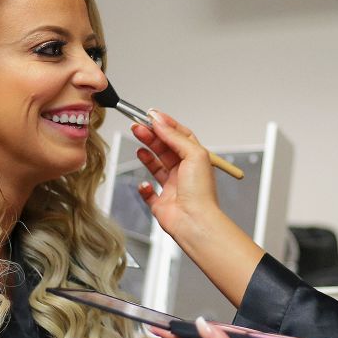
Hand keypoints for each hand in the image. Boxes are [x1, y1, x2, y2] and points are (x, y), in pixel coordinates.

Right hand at [131, 111, 224, 244]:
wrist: (195, 221)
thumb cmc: (200, 192)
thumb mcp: (193, 154)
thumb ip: (175, 136)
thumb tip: (160, 122)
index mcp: (195, 160)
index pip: (180, 136)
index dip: (166, 125)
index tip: (151, 116)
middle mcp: (184, 173)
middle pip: (165, 148)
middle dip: (151, 136)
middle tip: (137, 126)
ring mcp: (173, 188)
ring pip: (156, 167)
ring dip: (147, 155)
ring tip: (137, 143)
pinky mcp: (162, 204)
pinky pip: (149, 194)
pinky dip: (144, 187)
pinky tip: (144, 183)